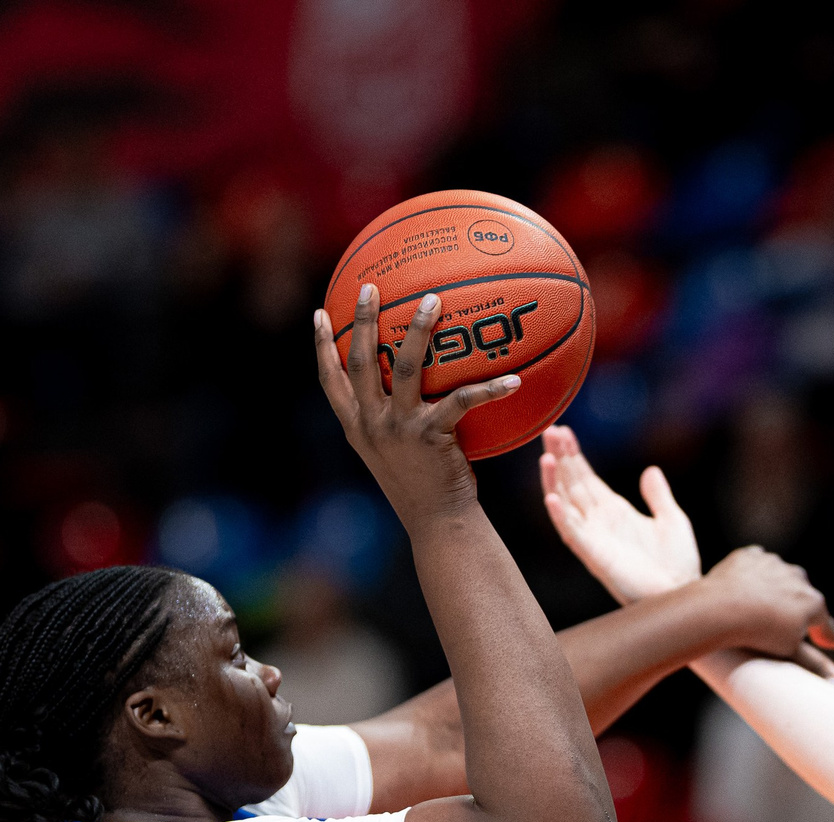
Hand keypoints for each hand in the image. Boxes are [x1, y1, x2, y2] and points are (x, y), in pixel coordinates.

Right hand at [314, 286, 520, 524]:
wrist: (437, 522)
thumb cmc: (423, 486)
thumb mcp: (396, 453)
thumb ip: (394, 421)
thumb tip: (413, 389)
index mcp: (358, 426)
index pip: (330, 380)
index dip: (321, 346)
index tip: (320, 314)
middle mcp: (371, 423)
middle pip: (359, 361)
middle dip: (361, 320)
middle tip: (369, 287)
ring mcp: (399, 429)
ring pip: (403, 367)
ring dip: (418, 331)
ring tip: (433, 300)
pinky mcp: (430, 436)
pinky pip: (462, 401)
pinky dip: (491, 389)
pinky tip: (514, 378)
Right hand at [539, 424, 700, 602]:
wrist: (683, 595)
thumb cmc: (678, 565)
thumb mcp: (672, 520)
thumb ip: (658, 496)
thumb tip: (651, 470)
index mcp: (615, 512)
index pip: (586, 478)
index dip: (574, 455)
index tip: (562, 431)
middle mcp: (599, 522)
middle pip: (572, 484)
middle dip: (560, 458)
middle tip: (549, 432)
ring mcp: (595, 538)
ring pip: (565, 505)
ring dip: (554, 482)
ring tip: (546, 458)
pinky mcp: (595, 556)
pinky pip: (573, 534)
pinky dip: (561, 517)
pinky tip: (552, 498)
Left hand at [704, 546, 833, 682]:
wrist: (719, 608)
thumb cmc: (757, 634)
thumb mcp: (789, 652)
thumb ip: (815, 665)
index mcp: (814, 604)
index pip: (828, 626)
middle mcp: (800, 579)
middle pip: (804, 599)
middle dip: (801, 610)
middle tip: (791, 624)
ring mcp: (776, 564)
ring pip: (781, 578)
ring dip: (777, 590)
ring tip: (760, 607)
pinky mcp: (751, 556)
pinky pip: (757, 565)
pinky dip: (754, 575)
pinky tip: (746, 586)